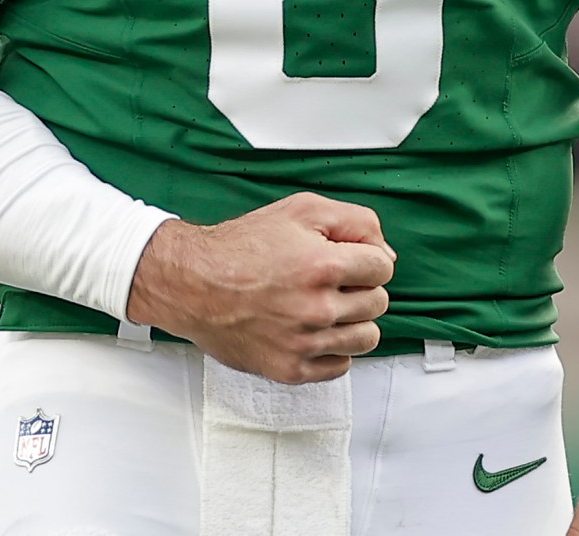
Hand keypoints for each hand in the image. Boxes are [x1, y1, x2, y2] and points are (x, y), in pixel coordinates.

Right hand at [122, 191, 394, 383]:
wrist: (193, 283)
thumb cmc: (240, 246)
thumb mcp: (301, 209)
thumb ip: (355, 222)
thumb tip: (385, 254)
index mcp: (323, 265)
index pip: (384, 268)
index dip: (368, 259)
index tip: (348, 260)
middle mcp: (317, 308)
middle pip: (378, 303)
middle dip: (360, 287)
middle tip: (329, 280)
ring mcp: (305, 343)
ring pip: (366, 338)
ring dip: (352, 320)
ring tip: (324, 305)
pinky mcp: (291, 368)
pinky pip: (341, 365)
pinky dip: (333, 348)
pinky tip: (312, 329)